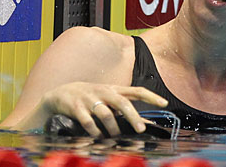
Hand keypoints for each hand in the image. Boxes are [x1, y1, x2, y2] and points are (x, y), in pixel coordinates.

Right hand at [40, 82, 167, 136]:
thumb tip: (145, 123)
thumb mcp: (108, 99)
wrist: (61, 93)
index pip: (137, 91)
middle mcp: (104, 92)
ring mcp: (90, 99)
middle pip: (123, 103)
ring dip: (112, 128)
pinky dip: (94, 131)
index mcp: (115, 90)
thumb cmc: (91, 97)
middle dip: (133, 117)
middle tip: (140, 130)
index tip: (164, 103)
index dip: (151, 96)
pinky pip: (87, 121)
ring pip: (106, 113)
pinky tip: (98, 136)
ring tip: (115, 136)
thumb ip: (124, 109)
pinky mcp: (76, 107)